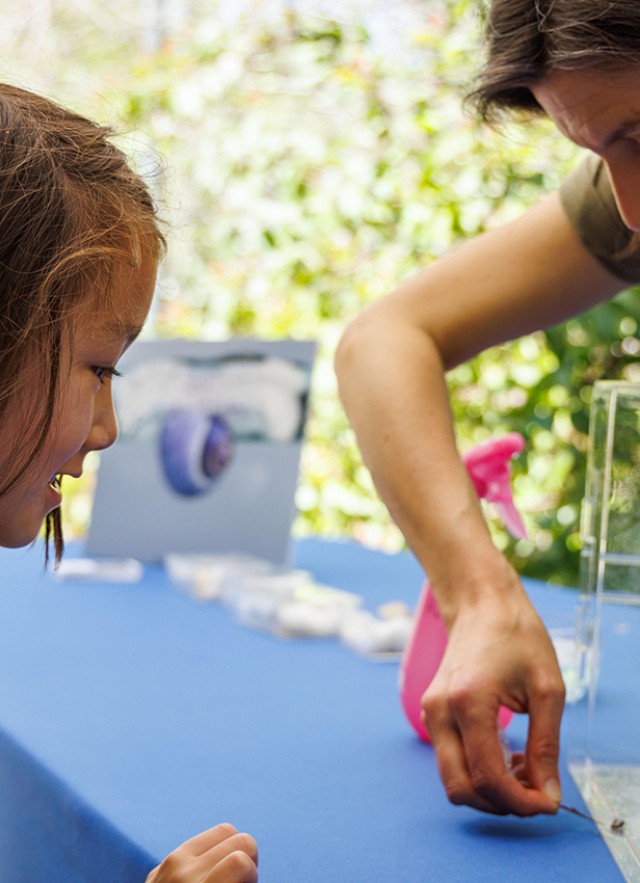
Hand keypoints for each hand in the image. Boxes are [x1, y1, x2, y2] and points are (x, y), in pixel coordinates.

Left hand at [146, 823, 257, 882]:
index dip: (252, 873)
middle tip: (239, 881)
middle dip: (247, 858)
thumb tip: (250, 869)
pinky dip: (212, 854)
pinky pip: (200, 842)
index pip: (240, 860)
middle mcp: (181, 873)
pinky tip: (206, 876)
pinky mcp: (159, 865)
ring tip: (224, 876)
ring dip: (231, 851)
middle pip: (238, 838)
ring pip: (223, 831)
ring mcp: (166, 865)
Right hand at [421, 575, 564, 815]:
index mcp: (468, 701)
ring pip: (453, 780)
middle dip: (501, 803)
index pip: (487, 777)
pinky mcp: (432, 713)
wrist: (481, 604)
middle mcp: (440, 711)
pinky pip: (451, 760)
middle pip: (461, 788)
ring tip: (524, 766)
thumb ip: (546, 745)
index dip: (520, 801)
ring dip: (489, 789)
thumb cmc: (515, 635)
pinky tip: (506, 753)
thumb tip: (547, 794)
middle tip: (536, 790)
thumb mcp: (546, 689)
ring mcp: (431, 712)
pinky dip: (478, 771)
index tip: (548, 802)